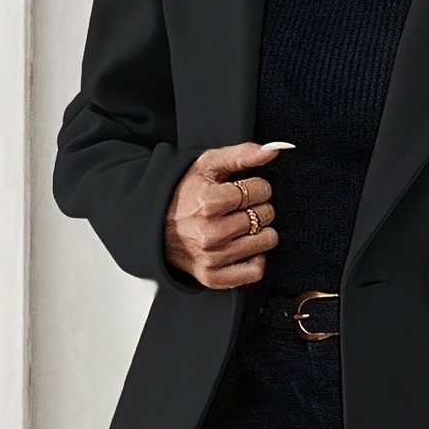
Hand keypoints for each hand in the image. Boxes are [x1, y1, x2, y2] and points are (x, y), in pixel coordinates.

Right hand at [164, 140, 289, 288]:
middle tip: (241, 208)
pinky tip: (244, 247)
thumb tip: (273, 151)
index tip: (245, 189)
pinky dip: (255, 259)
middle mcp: (211, 233)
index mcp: (209, 202)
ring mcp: (213, 258)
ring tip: (243, 226)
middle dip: (258, 207)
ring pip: (266, 241)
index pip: (260, 190)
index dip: (257, 186)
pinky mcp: (214, 276)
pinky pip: (255, 271)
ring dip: (260, 231)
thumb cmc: (185, 193)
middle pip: (265, 215)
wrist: (155, 226)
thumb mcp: (207, 165)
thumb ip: (241, 154)